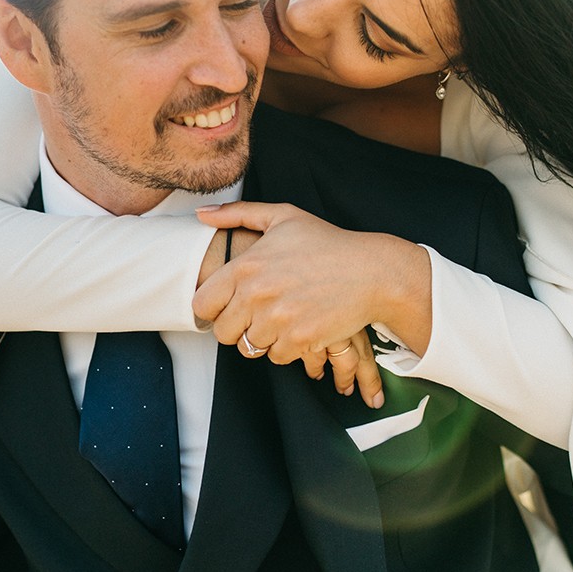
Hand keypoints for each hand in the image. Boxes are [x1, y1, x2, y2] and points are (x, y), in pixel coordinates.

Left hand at [194, 201, 432, 406]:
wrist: (371, 271)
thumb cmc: (326, 242)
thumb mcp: (282, 217)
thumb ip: (238, 214)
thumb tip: (200, 215)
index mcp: (245, 266)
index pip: (202, 304)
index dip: (213, 307)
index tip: (229, 304)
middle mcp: (257, 294)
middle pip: (223, 333)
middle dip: (237, 327)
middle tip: (257, 315)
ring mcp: (278, 320)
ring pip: (249, 348)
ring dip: (262, 338)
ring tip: (281, 319)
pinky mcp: (299, 340)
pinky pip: (276, 357)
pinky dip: (286, 348)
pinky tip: (299, 327)